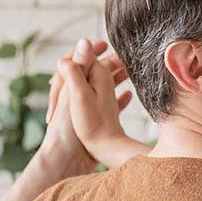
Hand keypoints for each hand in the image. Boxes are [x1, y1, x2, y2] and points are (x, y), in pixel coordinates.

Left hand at [46, 38, 133, 164]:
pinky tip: (129, 96)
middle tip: (124, 57)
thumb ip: (79, 68)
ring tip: (130, 72)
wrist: (72, 160)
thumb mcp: (78, 93)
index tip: (104, 43)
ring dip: (114, 78)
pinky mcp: (94, 124)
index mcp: (71, 85)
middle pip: (92, 73)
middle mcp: (77, 96)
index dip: (89, 51)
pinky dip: (118, 98)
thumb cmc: (75, 129)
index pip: (77, 61)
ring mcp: (86, 110)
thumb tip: (84, 40)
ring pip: (101, 88)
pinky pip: (108, 106)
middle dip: (107, 63)